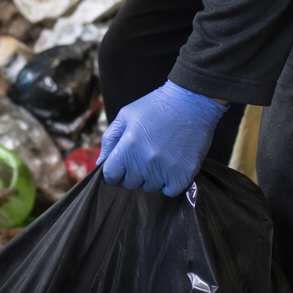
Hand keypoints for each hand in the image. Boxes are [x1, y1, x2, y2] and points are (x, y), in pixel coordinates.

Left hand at [98, 80, 227, 195]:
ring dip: (152, 177)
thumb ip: (109, 140)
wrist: (192, 101)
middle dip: (133, 173)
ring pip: (150, 187)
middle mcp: (145, 162)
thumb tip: (100, 163)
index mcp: (127, 148)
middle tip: (144, 156)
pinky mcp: (184, 174)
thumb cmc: (156, 106)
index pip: (111, 176)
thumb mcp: (126, 115)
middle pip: (130, 184)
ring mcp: (165, 169)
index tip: (121, 165)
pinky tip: (171, 166)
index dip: (114, 172)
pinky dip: (170, 183)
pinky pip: (170, 191)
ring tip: (160, 157)